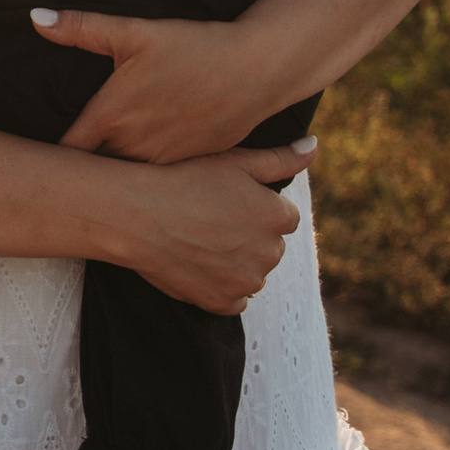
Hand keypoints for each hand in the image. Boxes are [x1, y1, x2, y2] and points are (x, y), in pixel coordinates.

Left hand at [35, 7, 286, 162]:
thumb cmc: (194, 47)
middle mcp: (133, 147)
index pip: (66, 154)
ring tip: (93, 181)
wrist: (257, 68)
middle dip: (77, 175)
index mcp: (111, 117)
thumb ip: (79, 27)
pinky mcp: (188, 167)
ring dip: (111, 181)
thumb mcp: (134, 31)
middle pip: (92, 174)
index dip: (46, 160)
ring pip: (125, 182)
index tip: (37, 159)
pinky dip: (143, 183)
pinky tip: (138, 180)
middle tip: (57, 172)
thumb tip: (35, 17)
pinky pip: (156, 183)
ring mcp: (162, 162)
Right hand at [101, 140, 314, 313]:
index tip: (225, 201)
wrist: (134, 213)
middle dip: (248, 236)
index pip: (283, 216)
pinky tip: (198, 264)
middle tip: (208, 218)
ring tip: (199, 240)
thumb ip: (280, 159)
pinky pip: (234, 299)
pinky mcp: (221, 303)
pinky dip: (221, 287)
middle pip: (269, 246)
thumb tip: (314, 147)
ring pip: (252, 273)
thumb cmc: (183, 178)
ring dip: (236, 263)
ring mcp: (245, 282)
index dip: (254, 207)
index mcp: (278, 217)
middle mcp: (270, 253)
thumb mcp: (235, 160)